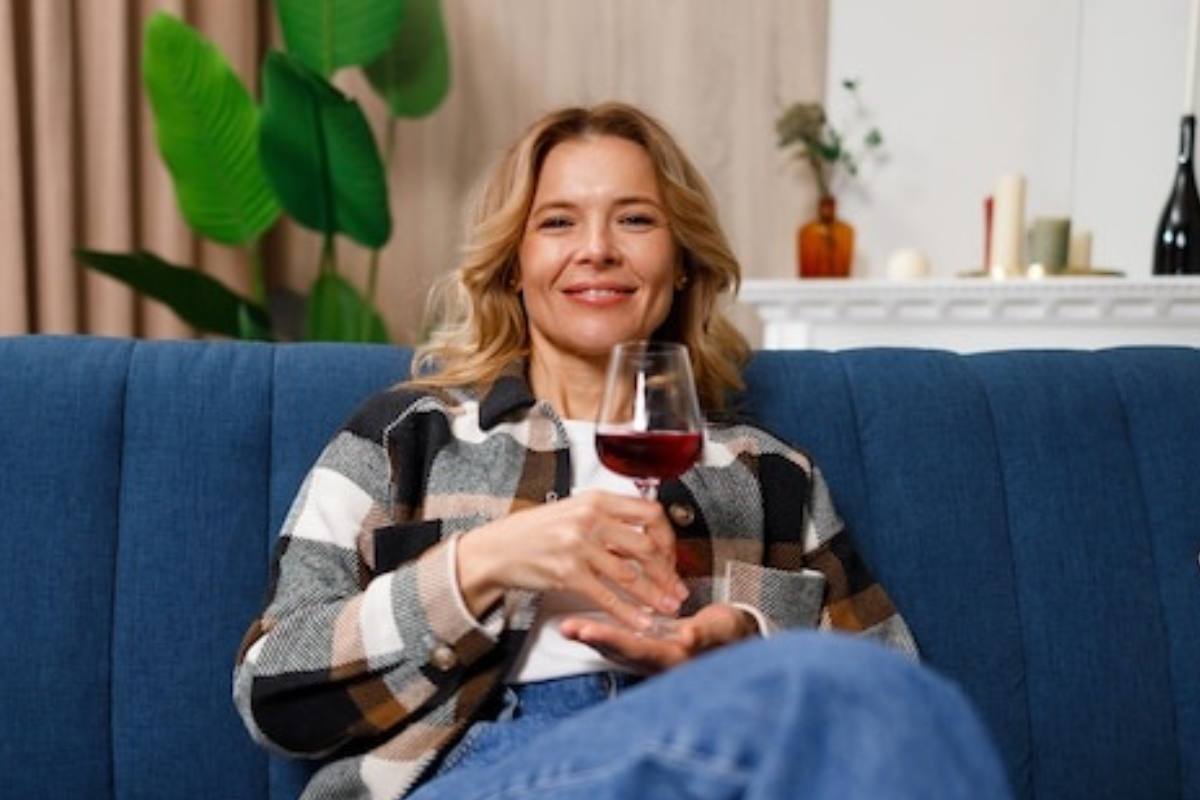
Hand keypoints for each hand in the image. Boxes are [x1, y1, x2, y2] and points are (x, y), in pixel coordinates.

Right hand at [456, 491, 688, 633]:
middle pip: (646, 546)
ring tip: (668, 608)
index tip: (671, 556)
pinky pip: (607, 597)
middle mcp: (590, 519)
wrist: (498, 549)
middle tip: (677, 589)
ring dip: (654, 595)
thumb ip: (608, 519)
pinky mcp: (568, 574)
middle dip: (667, 572)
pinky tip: (641, 622)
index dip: (667, 538)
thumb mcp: (574, 511)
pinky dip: (628, 613)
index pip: (650, 514)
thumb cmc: (536, 532)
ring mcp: (579, 546)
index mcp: (597, 500)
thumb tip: (644, 534)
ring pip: (631, 575)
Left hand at [557, 603, 759, 673]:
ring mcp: (652, 657)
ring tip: (568, 628)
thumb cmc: (729, 635)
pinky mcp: (649, 648)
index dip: (612, 640)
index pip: (637, 649)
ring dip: (593, 638)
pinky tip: (585, 628)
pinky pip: (622, 642)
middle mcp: (658, 662)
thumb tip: (688, 638)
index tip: (588, 631)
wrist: (736, 642)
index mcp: (674, 659)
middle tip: (568, 629)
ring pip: (616, 648)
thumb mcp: (720, 631)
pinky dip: (603, 634)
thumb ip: (704, 635)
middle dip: (593, 640)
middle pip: (619, 652)